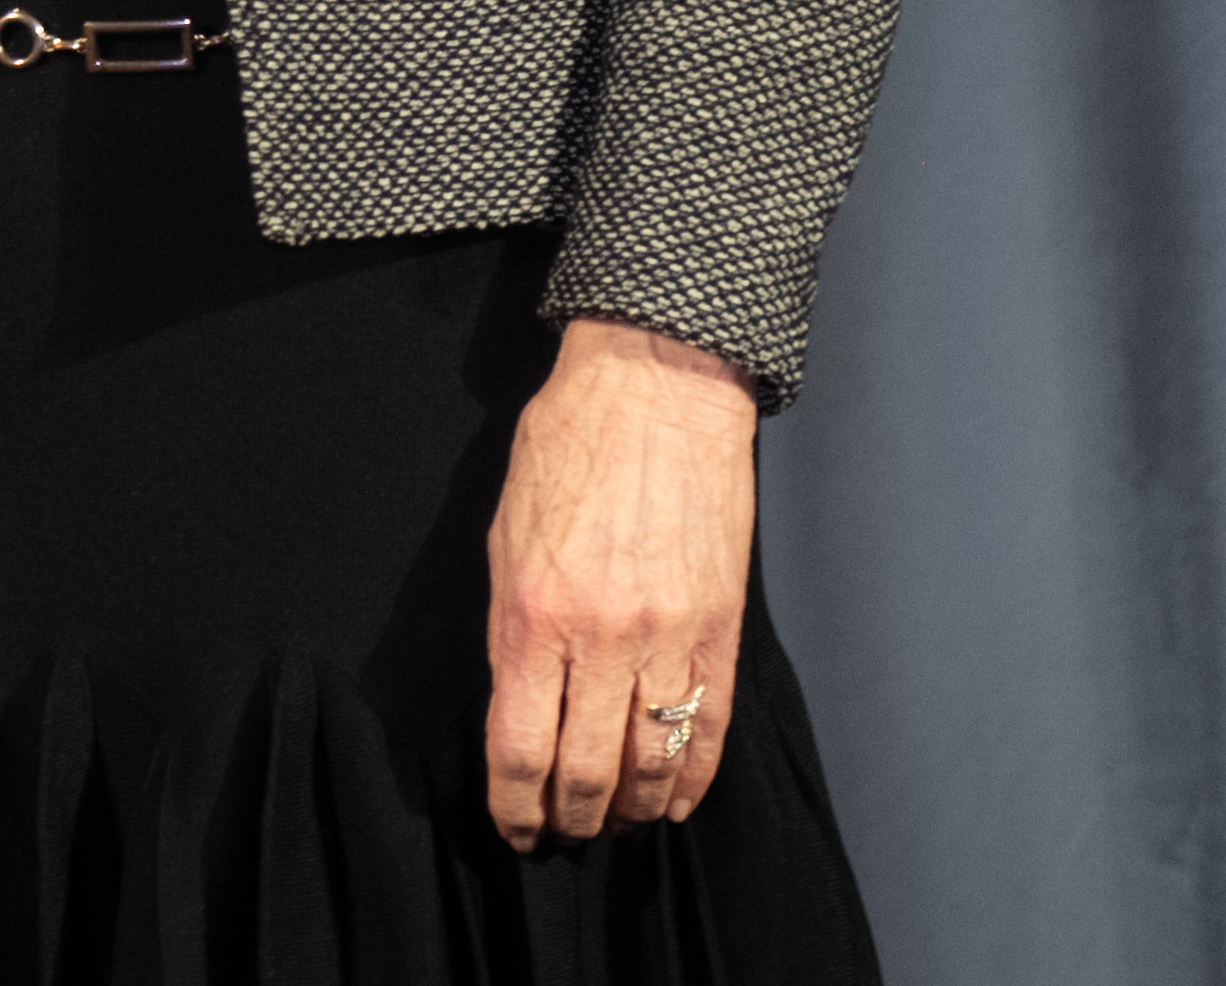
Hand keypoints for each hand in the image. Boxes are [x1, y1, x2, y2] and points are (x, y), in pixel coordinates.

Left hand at [480, 315, 755, 845]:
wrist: (655, 392)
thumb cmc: (566, 451)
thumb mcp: (505, 537)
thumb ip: (512, 626)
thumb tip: (516, 702)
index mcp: (531, 614)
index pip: (518, 747)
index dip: (513, 804)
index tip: (513, 826)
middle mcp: (600, 638)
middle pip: (584, 772)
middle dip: (569, 819)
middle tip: (561, 833)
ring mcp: (667, 638)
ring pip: (650, 764)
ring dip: (628, 810)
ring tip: (612, 823)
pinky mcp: (720, 630)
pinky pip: (709, 732)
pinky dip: (689, 781)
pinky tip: (671, 802)